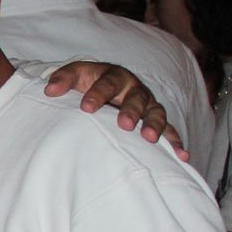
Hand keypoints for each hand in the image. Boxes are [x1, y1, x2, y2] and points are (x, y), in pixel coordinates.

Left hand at [42, 62, 184, 157]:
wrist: (104, 85)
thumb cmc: (89, 82)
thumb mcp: (75, 75)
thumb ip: (63, 79)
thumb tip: (49, 90)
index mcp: (114, 76)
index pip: (107, 83)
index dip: (98, 94)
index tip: (86, 108)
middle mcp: (134, 89)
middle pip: (136, 98)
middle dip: (131, 111)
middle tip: (124, 124)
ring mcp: (147, 104)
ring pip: (156, 112)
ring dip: (155, 125)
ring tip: (150, 139)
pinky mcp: (155, 120)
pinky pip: (170, 130)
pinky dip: (176, 142)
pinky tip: (182, 156)